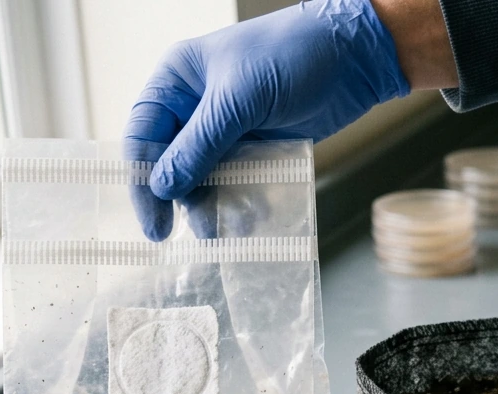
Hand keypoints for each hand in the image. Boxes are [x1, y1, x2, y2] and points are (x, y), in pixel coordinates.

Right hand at [125, 0, 410, 239]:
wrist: (353, 57)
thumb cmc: (291, 55)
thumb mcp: (239, 99)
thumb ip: (200, 145)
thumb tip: (163, 186)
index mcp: (179, 81)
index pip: (144, 134)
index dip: (144, 180)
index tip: (154, 222)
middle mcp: (198, 106)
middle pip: (174, 163)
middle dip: (185, 199)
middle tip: (199, 233)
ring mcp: (231, 128)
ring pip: (209, 178)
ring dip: (218, 205)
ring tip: (231, 228)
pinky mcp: (260, 147)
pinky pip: (242, 182)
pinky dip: (244, 201)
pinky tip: (255, 215)